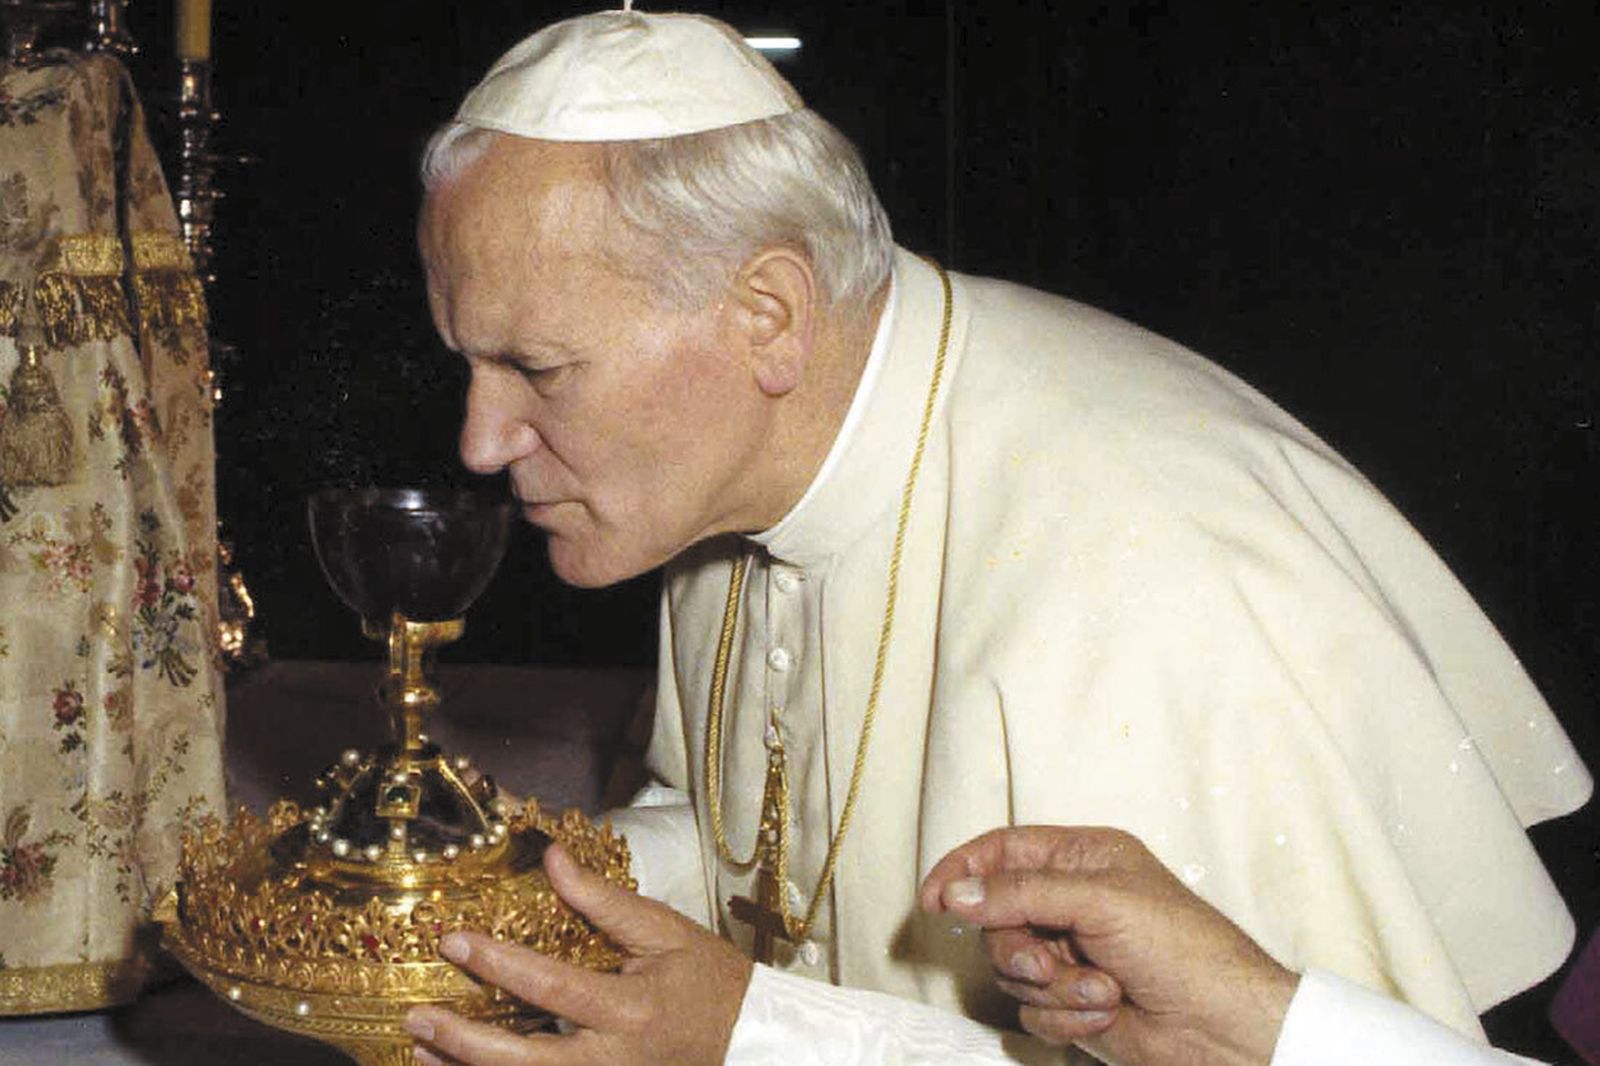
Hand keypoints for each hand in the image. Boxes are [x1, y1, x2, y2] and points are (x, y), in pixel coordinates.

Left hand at [406, 842, 752, 1064]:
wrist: (750, 1040)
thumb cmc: (709, 980)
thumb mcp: (664, 929)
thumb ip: (603, 900)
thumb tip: (553, 859)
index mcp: (631, 1008)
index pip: (553, 986)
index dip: (499, 964)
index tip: (454, 941)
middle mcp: (614, 1058)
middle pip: (527, 1061)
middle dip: (465, 1041)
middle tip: (418, 1016)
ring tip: (422, 1048)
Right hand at [920, 826, 1297, 1065]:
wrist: (1222, 1029)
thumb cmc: (1184, 949)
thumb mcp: (1100, 901)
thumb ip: (1021, 893)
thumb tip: (957, 892)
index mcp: (1081, 859)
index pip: (1002, 852)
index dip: (963, 871)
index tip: (933, 900)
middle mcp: (1071, 903)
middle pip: (996, 918)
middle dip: (1019, 948)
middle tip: (1046, 962)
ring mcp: (1070, 954)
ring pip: (1012, 969)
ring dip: (1054, 987)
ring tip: (1100, 990)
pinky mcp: (1072, 1002)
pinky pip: (1031, 1010)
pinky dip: (1064, 1017)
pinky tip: (1107, 1011)